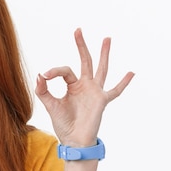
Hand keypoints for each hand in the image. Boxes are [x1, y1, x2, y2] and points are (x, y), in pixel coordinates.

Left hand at [35, 28, 133, 147]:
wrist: (74, 141)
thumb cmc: (63, 124)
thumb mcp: (50, 105)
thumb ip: (43, 90)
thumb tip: (39, 75)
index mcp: (72, 85)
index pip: (64, 70)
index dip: (54, 71)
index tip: (45, 76)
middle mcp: (85, 86)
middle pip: (85, 61)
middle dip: (81, 46)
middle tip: (78, 30)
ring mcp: (95, 91)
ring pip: (101, 69)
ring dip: (104, 54)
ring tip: (106, 38)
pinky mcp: (102, 100)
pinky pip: (115, 91)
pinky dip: (123, 82)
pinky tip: (131, 72)